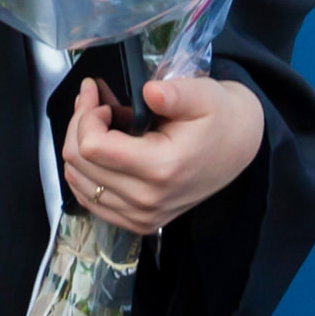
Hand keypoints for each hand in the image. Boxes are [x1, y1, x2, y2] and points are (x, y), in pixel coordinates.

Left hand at [62, 74, 264, 234]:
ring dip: (78, 147)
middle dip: (78, 124)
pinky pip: (90, 200)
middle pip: (79, 163)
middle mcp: (148, 200)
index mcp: (161, 168)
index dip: (86, 114)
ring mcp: (142, 216)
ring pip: (78, 182)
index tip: (99, 95)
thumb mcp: (204, 95)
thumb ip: (176, 93)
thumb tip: (150, 92)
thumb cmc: (218, 118)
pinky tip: (100, 149)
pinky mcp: (138, 223)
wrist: (237, 149)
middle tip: (95, 101)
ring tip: (100, 122)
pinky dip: (84, 173)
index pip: (92, 146)